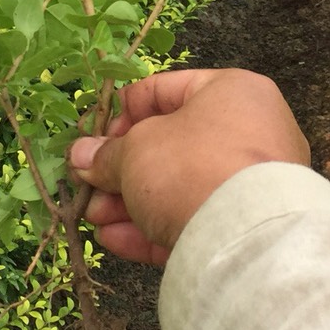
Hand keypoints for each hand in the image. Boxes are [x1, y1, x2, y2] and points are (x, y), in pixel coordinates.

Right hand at [69, 68, 309, 265]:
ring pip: (176, 187)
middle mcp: (248, 131)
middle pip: (168, 146)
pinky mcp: (242, 227)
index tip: (94, 140)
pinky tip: (113, 239)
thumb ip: (107, 153)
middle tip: (88, 183)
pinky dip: (151, 226)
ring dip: (128, 202)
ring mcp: (248, 183)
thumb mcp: (138, 149)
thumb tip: (81, 155)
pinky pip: (191, 218)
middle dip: (120, 168)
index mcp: (231, 93)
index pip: (165, 90)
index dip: (121, 114)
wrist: (244, 237)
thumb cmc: (190, 166)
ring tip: (93, 216)